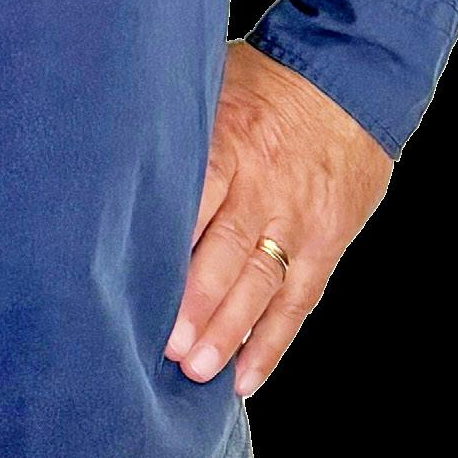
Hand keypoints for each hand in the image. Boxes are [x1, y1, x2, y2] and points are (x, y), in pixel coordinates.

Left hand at [164, 41, 393, 401]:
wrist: (352, 79)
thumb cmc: (265, 82)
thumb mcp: (214, 84)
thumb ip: (174, 126)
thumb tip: (105, 153)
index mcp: (230, 141)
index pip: (195, 198)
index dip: (168, 244)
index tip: (132, 281)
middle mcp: (265, 186)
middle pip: (227, 251)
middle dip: (197, 303)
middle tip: (166, 346)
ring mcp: (299, 219)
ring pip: (261, 284)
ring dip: (230, 332)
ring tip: (197, 372)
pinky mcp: (327, 243)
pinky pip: (299, 301)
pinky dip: (272, 343)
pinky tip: (244, 378)